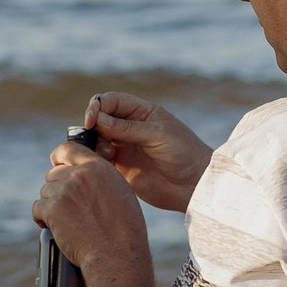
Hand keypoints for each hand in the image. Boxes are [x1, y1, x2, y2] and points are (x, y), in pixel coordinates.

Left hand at [33, 135, 149, 274]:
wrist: (115, 254)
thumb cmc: (123, 230)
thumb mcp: (120, 191)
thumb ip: (99, 178)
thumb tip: (83, 174)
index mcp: (98, 167)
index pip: (68, 149)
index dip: (59, 159)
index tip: (57, 166)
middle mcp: (80, 175)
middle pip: (53, 173)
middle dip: (56, 188)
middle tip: (67, 207)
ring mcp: (64, 191)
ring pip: (45, 191)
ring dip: (51, 205)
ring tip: (66, 220)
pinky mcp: (53, 209)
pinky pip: (37, 208)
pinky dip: (42, 218)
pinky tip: (54, 227)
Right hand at [82, 90, 211, 213]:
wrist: (195, 185)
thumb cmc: (184, 153)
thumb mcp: (158, 135)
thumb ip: (127, 128)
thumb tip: (97, 119)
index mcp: (142, 112)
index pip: (111, 101)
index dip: (97, 107)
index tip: (92, 121)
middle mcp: (130, 127)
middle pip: (100, 118)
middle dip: (94, 127)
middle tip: (99, 140)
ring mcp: (125, 147)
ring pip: (97, 139)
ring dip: (96, 144)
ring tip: (109, 155)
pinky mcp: (121, 167)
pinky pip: (100, 159)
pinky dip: (96, 160)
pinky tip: (106, 166)